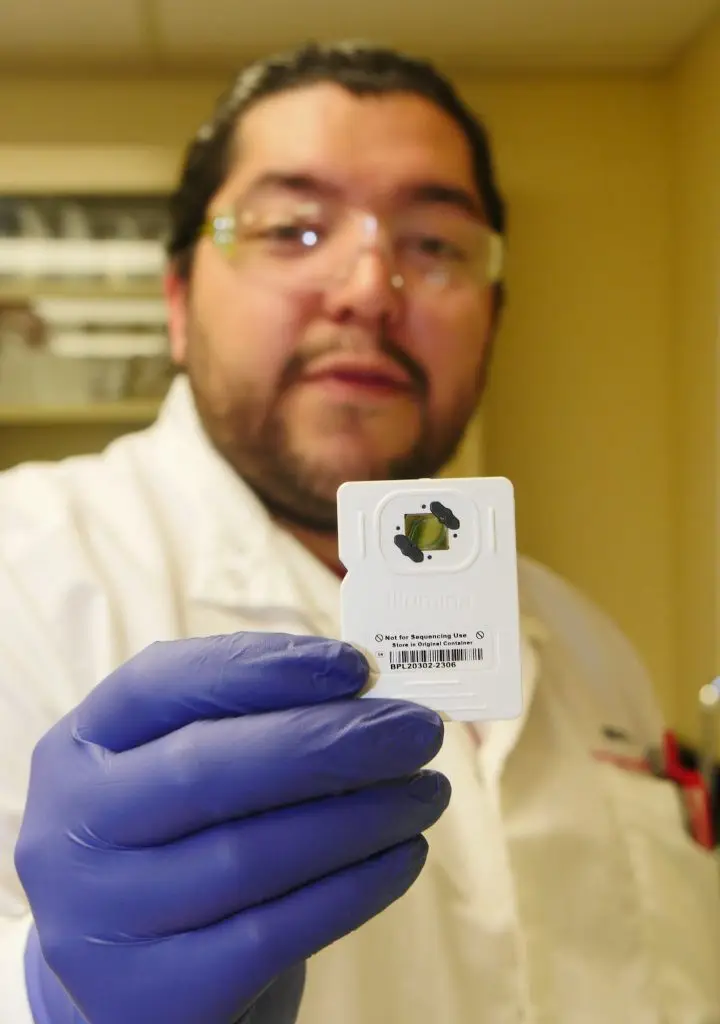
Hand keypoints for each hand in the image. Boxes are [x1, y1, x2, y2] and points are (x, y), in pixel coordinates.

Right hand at [15, 632, 448, 1023]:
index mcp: (79, 748)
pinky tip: (405, 855)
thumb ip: (252, 721)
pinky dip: (355, 888)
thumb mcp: (181, 769)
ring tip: (428, 792)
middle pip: (209, 768)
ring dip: (362, 816)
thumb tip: (368, 694)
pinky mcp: (154, 996)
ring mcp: (101, 919)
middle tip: (419, 730)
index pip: (163, 684)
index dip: (262, 668)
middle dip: (331, 743)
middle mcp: (72, 830)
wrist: (133, 976)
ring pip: (251, 854)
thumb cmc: (178, 840)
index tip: (355, 666)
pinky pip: (274, 933)